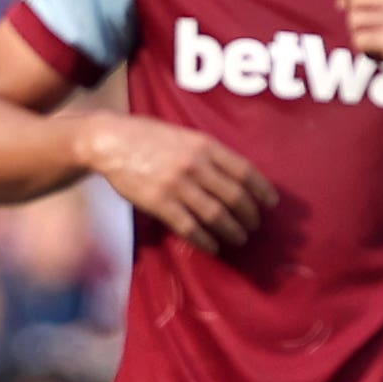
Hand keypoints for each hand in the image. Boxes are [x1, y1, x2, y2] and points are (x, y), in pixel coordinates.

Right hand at [78, 111, 276, 256]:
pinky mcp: (159, 203)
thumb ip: (209, 152)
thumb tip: (236, 176)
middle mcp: (195, 165)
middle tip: (253, 226)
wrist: (111, 141)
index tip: (271, 203)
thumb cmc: (149, 136)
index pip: (245, 171)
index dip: (262, 190)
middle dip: (249, 215)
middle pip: (234, 196)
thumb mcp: (185, 135)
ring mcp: (177, 185)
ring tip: (239, 238)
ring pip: (216, 215)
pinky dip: (205, 240)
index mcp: (205, 145)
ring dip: (232, 231)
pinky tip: (213, 246)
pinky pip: (189, 227)